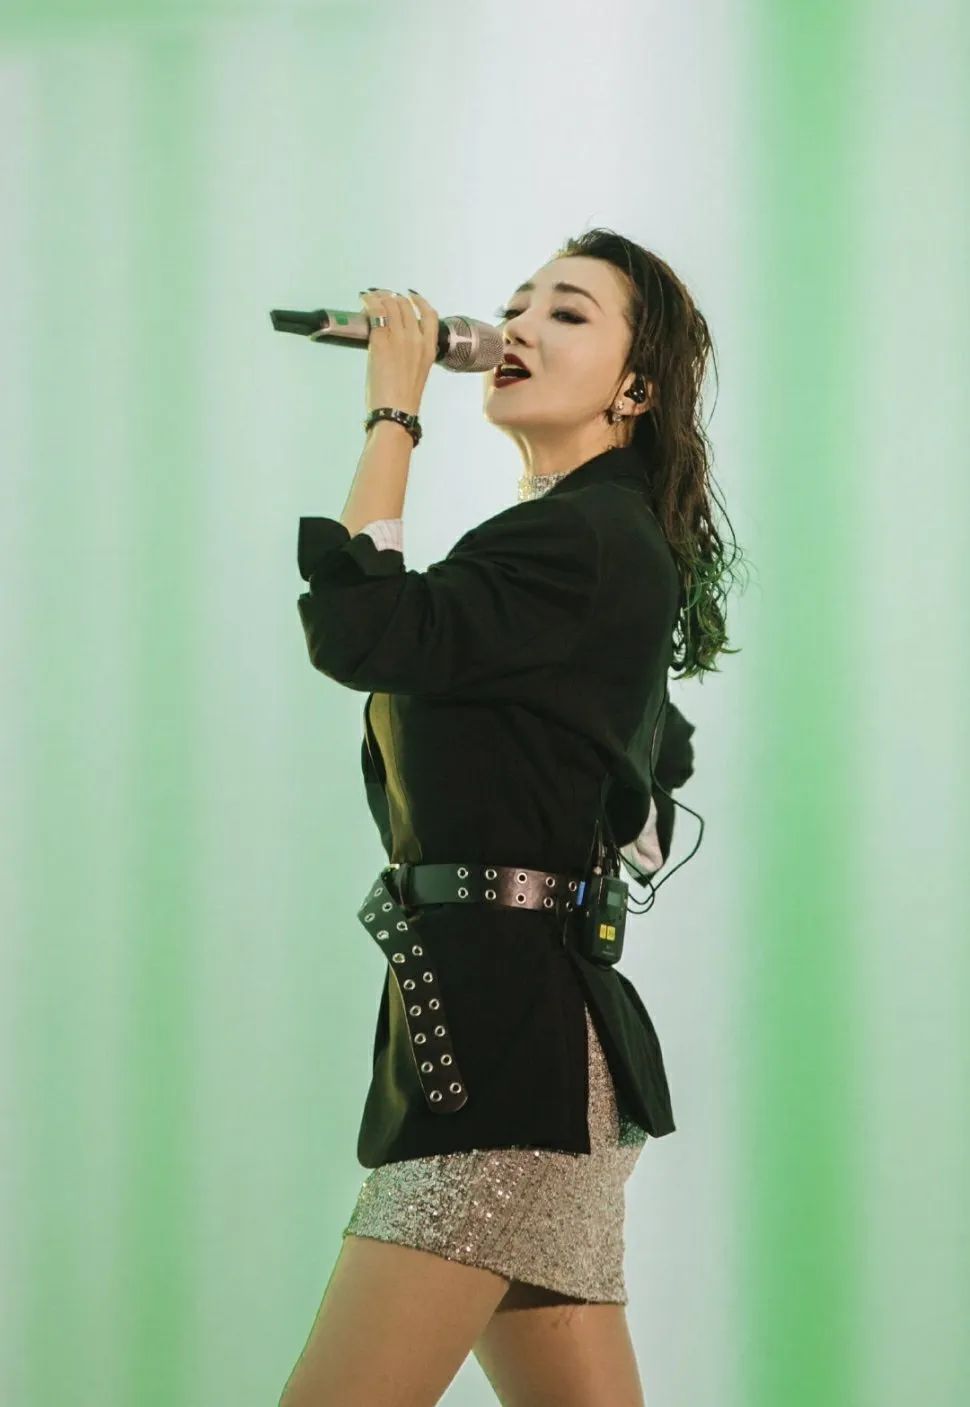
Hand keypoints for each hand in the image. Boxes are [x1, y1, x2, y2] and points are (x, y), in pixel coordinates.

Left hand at [359, 288, 439, 417]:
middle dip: (392, 297)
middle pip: (406, 305)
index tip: (410, 296)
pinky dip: (368, 301)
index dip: (419, 301)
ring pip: (391, 304)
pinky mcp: (381, 341)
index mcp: (429, 348)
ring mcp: (399, 338)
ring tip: (369, 297)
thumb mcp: (417, 373)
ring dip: (379, 296)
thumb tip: (397, 343)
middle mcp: (416, 339)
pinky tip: (363, 300)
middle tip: (381, 297)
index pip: (430, 314)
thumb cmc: (403, 400)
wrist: (395, 412)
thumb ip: (412, 354)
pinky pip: (375, 311)